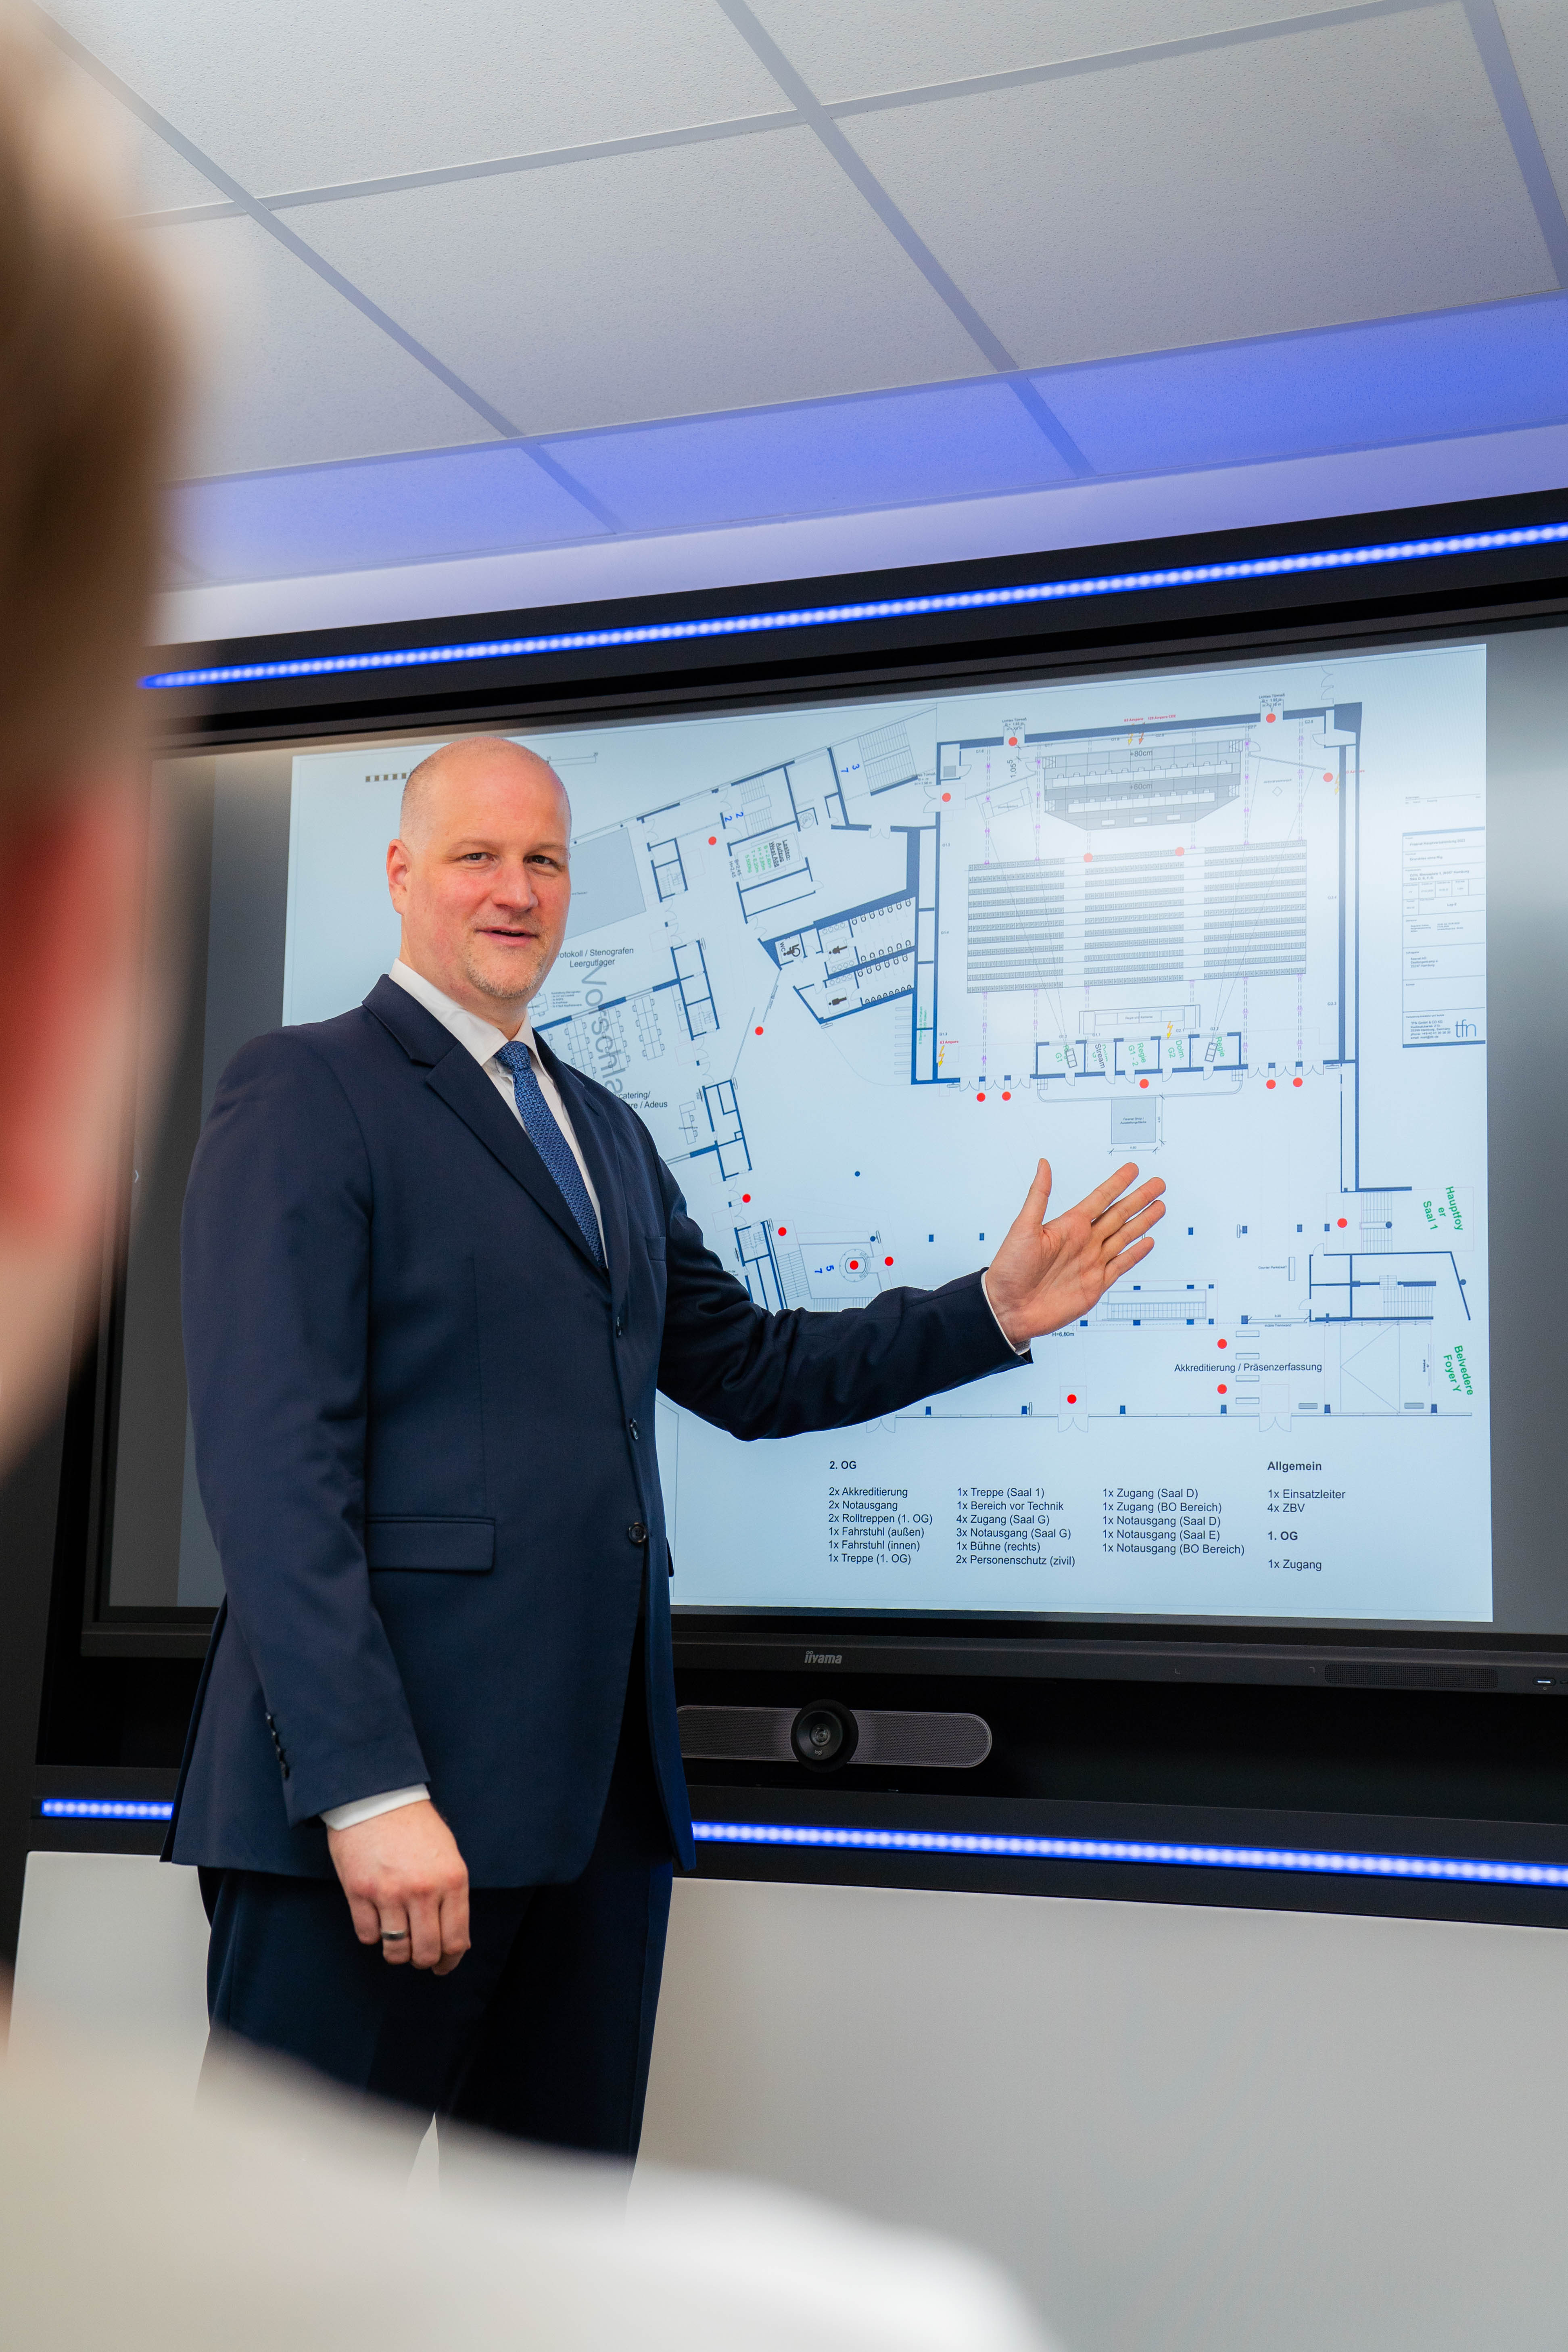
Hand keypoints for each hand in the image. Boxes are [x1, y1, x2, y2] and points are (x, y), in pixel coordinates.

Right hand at [326, 1799, 469, 1974]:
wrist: (376, 1796)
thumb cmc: (415, 1824)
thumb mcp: (448, 1854)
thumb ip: (452, 1894)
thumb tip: (455, 1940)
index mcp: (452, 1880)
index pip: (456, 1941)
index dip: (450, 1962)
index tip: (443, 1966)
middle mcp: (423, 1891)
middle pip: (426, 1952)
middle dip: (423, 1961)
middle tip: (419, 1956)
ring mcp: (389, 1894)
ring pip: (396, 1951)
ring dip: (397, 1953)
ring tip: (397, 1942)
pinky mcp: (359, 1892)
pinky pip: (367, 1936)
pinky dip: (372, 1935)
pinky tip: (376, 1920)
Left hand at [984, 1158, 1165, 1347]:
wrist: (1009, 1308)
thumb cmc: (1009, 1269)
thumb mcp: (1023, 1227)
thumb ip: (1038, 1195)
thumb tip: (1043, 1165)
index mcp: (1068, 1226)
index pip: (1100, 1199)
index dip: (1117, 1183)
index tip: (1132, 1169)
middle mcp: (1083, 1242)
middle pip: (1119, 1215)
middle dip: (1139, 1199)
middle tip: (1157, 1184)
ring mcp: (1091, 1263)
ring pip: (1124, 1237)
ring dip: (1142, 1222)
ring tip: (1159, 1207)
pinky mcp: (1095, 1284)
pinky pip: (1121, 1265)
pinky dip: (1136, 1254)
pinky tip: (1146, 1242)